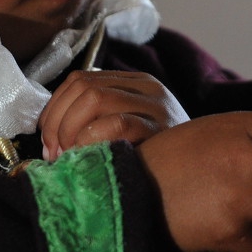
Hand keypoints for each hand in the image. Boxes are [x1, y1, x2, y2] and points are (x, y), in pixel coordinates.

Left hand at [38, 70, 188, 159]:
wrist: (203, 172)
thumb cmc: (158, 159)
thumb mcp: (130, 128)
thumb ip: (99, 119)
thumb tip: (51, 132)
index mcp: (135, 82)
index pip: (80, 79)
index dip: (55, 107)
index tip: (48, 138)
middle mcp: (147, 87)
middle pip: (83, 87)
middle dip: (58, 121)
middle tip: (54, 152)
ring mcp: (156, 106)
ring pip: (94, 99)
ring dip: (70, 130)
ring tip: (68, 156)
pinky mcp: (160, 129)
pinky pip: (115, 123)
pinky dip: (91, 140)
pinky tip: (88, 157)